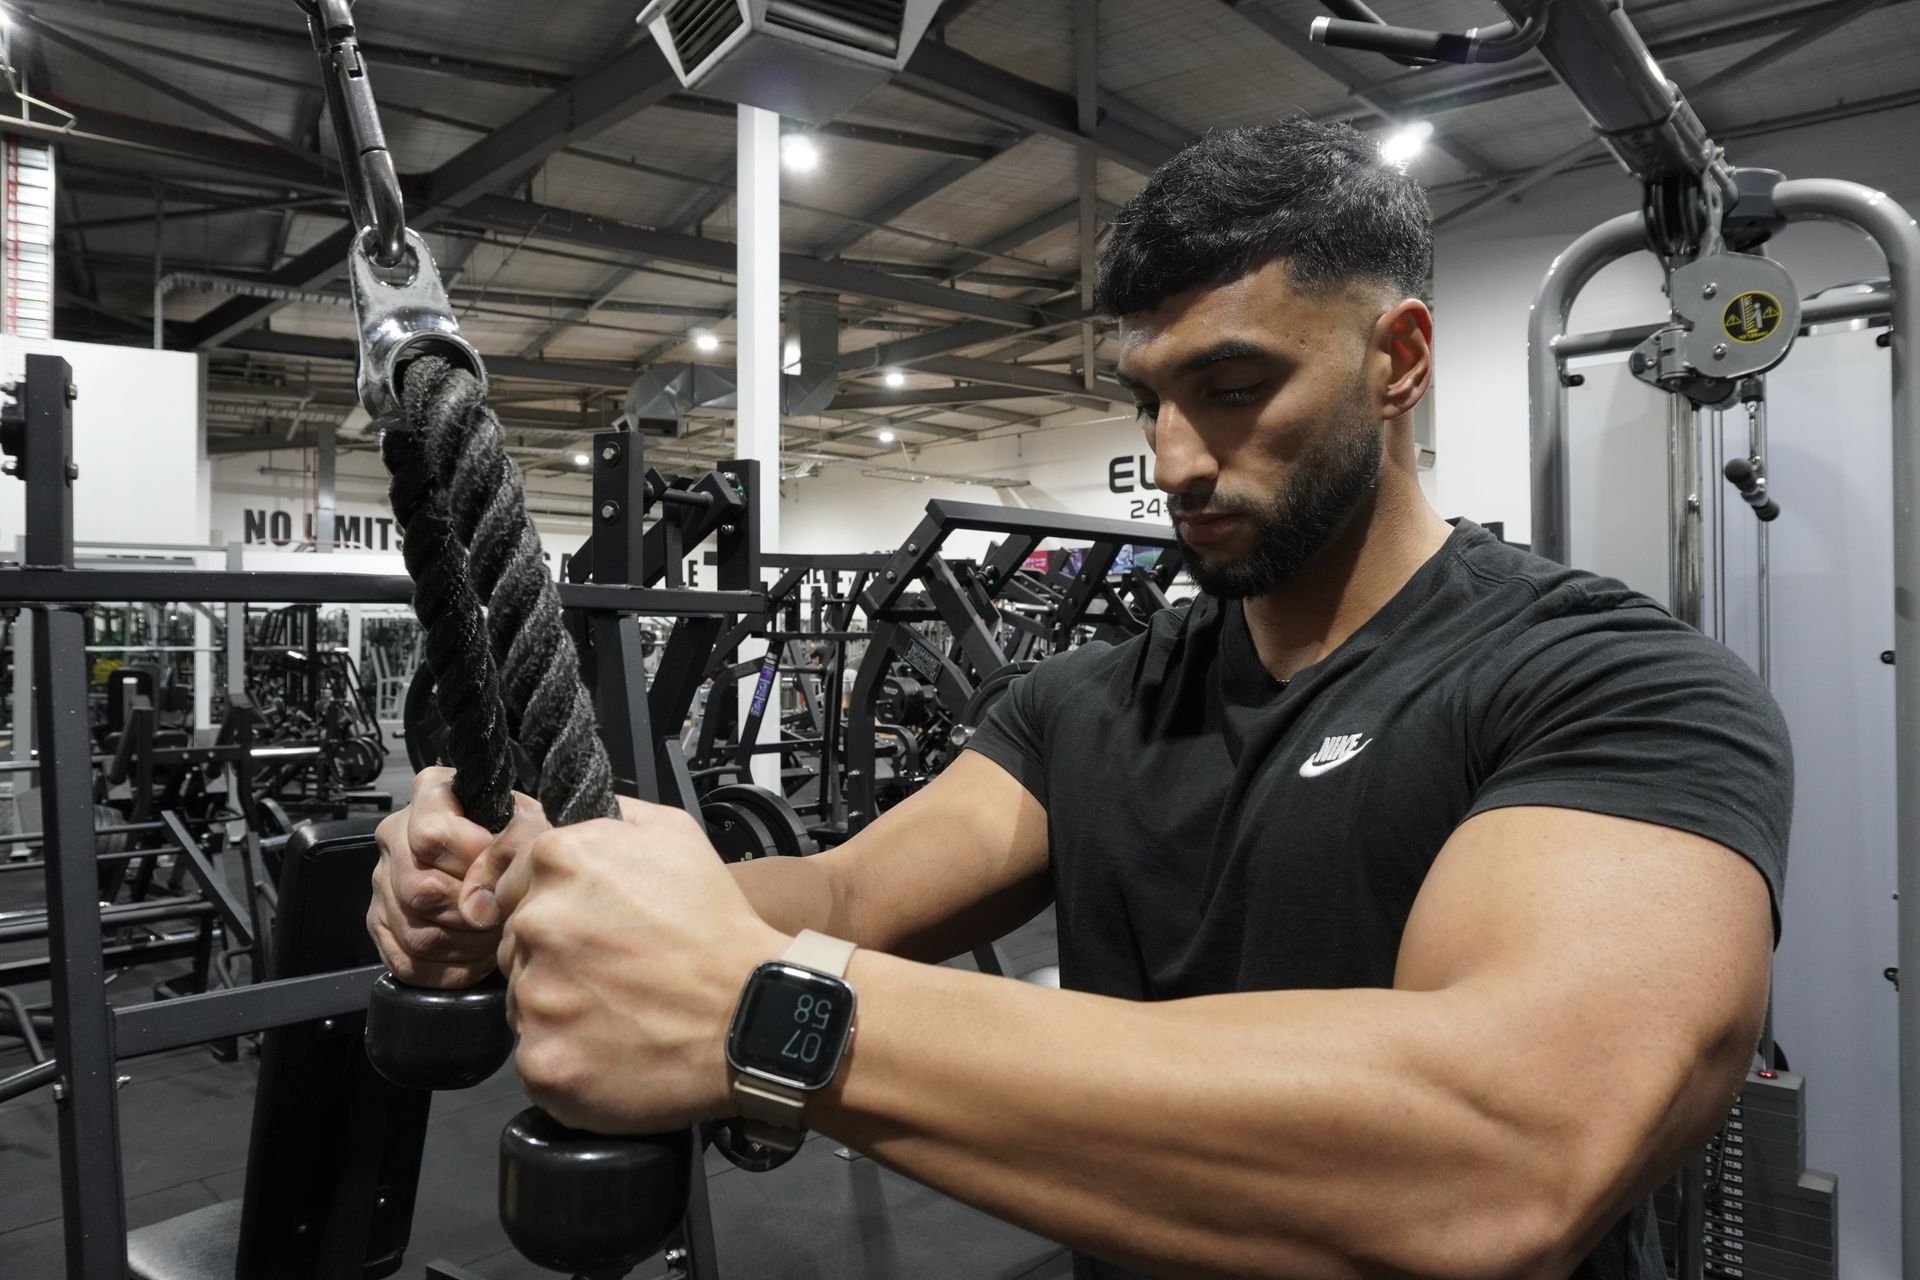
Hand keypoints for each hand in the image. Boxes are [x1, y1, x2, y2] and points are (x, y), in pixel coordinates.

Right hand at [367, 767, 548, 987]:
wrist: (499, 854)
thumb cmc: (513, 834)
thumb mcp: (527, 819)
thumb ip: (517, 841)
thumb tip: (486, 897)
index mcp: (428, 797)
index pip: (433, 836)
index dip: (473, 862)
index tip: (501, 871)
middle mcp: (396, 837)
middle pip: (420, 890)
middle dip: (472, 912)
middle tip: (502, 914)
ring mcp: (382, 883)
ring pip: (415, 932)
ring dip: (466, 945)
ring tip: (494, 936)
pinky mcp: (380, 924)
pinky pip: (407, 963)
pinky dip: (449, 970)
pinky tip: (476, 957)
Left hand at [494, 797, 787, 1133]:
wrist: (753, 1013)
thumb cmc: (717, 927)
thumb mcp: (675, 833)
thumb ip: (609, 814)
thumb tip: (560, 811)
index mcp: (560, 860)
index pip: (512, 877)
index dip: (548, 900)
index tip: (581, 922)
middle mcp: (536, 923)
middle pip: (515, 940)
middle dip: (554, 952)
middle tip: (612, 967)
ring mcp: (535, 996)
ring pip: (523, 998)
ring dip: (559, 1004)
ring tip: (619, 1007)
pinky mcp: (542, 1060)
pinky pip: (536, 1054)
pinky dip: (568, 1055)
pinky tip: (613, 1046)